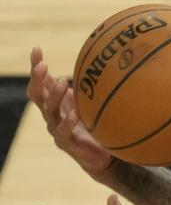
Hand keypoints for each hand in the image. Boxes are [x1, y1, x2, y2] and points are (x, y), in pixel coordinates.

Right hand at [27, 47, 113, 172]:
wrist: (101, 155)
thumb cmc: (93, 124)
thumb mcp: (89, 101)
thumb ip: (85, 85)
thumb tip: (93, 59)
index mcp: (54, 102)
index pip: (40, 82)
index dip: (36, 67)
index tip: (36, 49)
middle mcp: (51, 114)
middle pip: (37, 95)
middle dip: (37, 79)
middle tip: (43, 65)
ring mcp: (56, 129)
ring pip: (49, 112)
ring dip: (54, 96)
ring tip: (63, 82)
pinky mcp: (66, 144)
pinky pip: (63, 132)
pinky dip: (67, 122)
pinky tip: (74, 113)